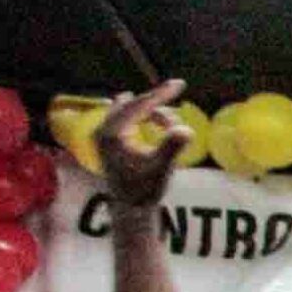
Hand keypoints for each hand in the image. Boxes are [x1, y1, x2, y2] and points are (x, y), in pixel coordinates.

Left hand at [93, 81, 194, 209]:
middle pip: (135, 105)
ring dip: (153, 115)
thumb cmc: (145, 190)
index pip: (139, 106)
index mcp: (112, 133)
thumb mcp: (161, 169)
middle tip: (179, 111)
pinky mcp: (108, 138)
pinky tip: (151, 119)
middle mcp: (104, 129)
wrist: (130, 208)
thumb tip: (187, 129)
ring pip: (131, 110)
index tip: (179, 84)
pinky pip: (126, 117)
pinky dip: (142, 117)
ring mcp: (104, 133)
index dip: (161, 94)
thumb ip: (172, 147)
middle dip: (159, 107)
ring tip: (170, 128)